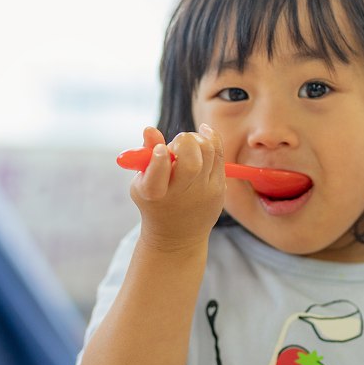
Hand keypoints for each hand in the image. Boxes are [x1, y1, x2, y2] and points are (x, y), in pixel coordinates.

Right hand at [129, 124, 226, 251]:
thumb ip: (146, 155)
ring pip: (209, 152)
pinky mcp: (219, 189)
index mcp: (154, 193)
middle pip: (191, 161)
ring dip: (197, 139)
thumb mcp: (143, 182)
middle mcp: (181, 195)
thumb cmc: (156, 202)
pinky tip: (203, 135)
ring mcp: (203, 193)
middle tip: (177, 145)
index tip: (160, 150)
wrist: (178, 235)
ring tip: (187, 144)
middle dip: (184, 142)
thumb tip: (149, 129)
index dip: (159, 158)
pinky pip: (220, 156)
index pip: (157, 174)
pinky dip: (212, 140)